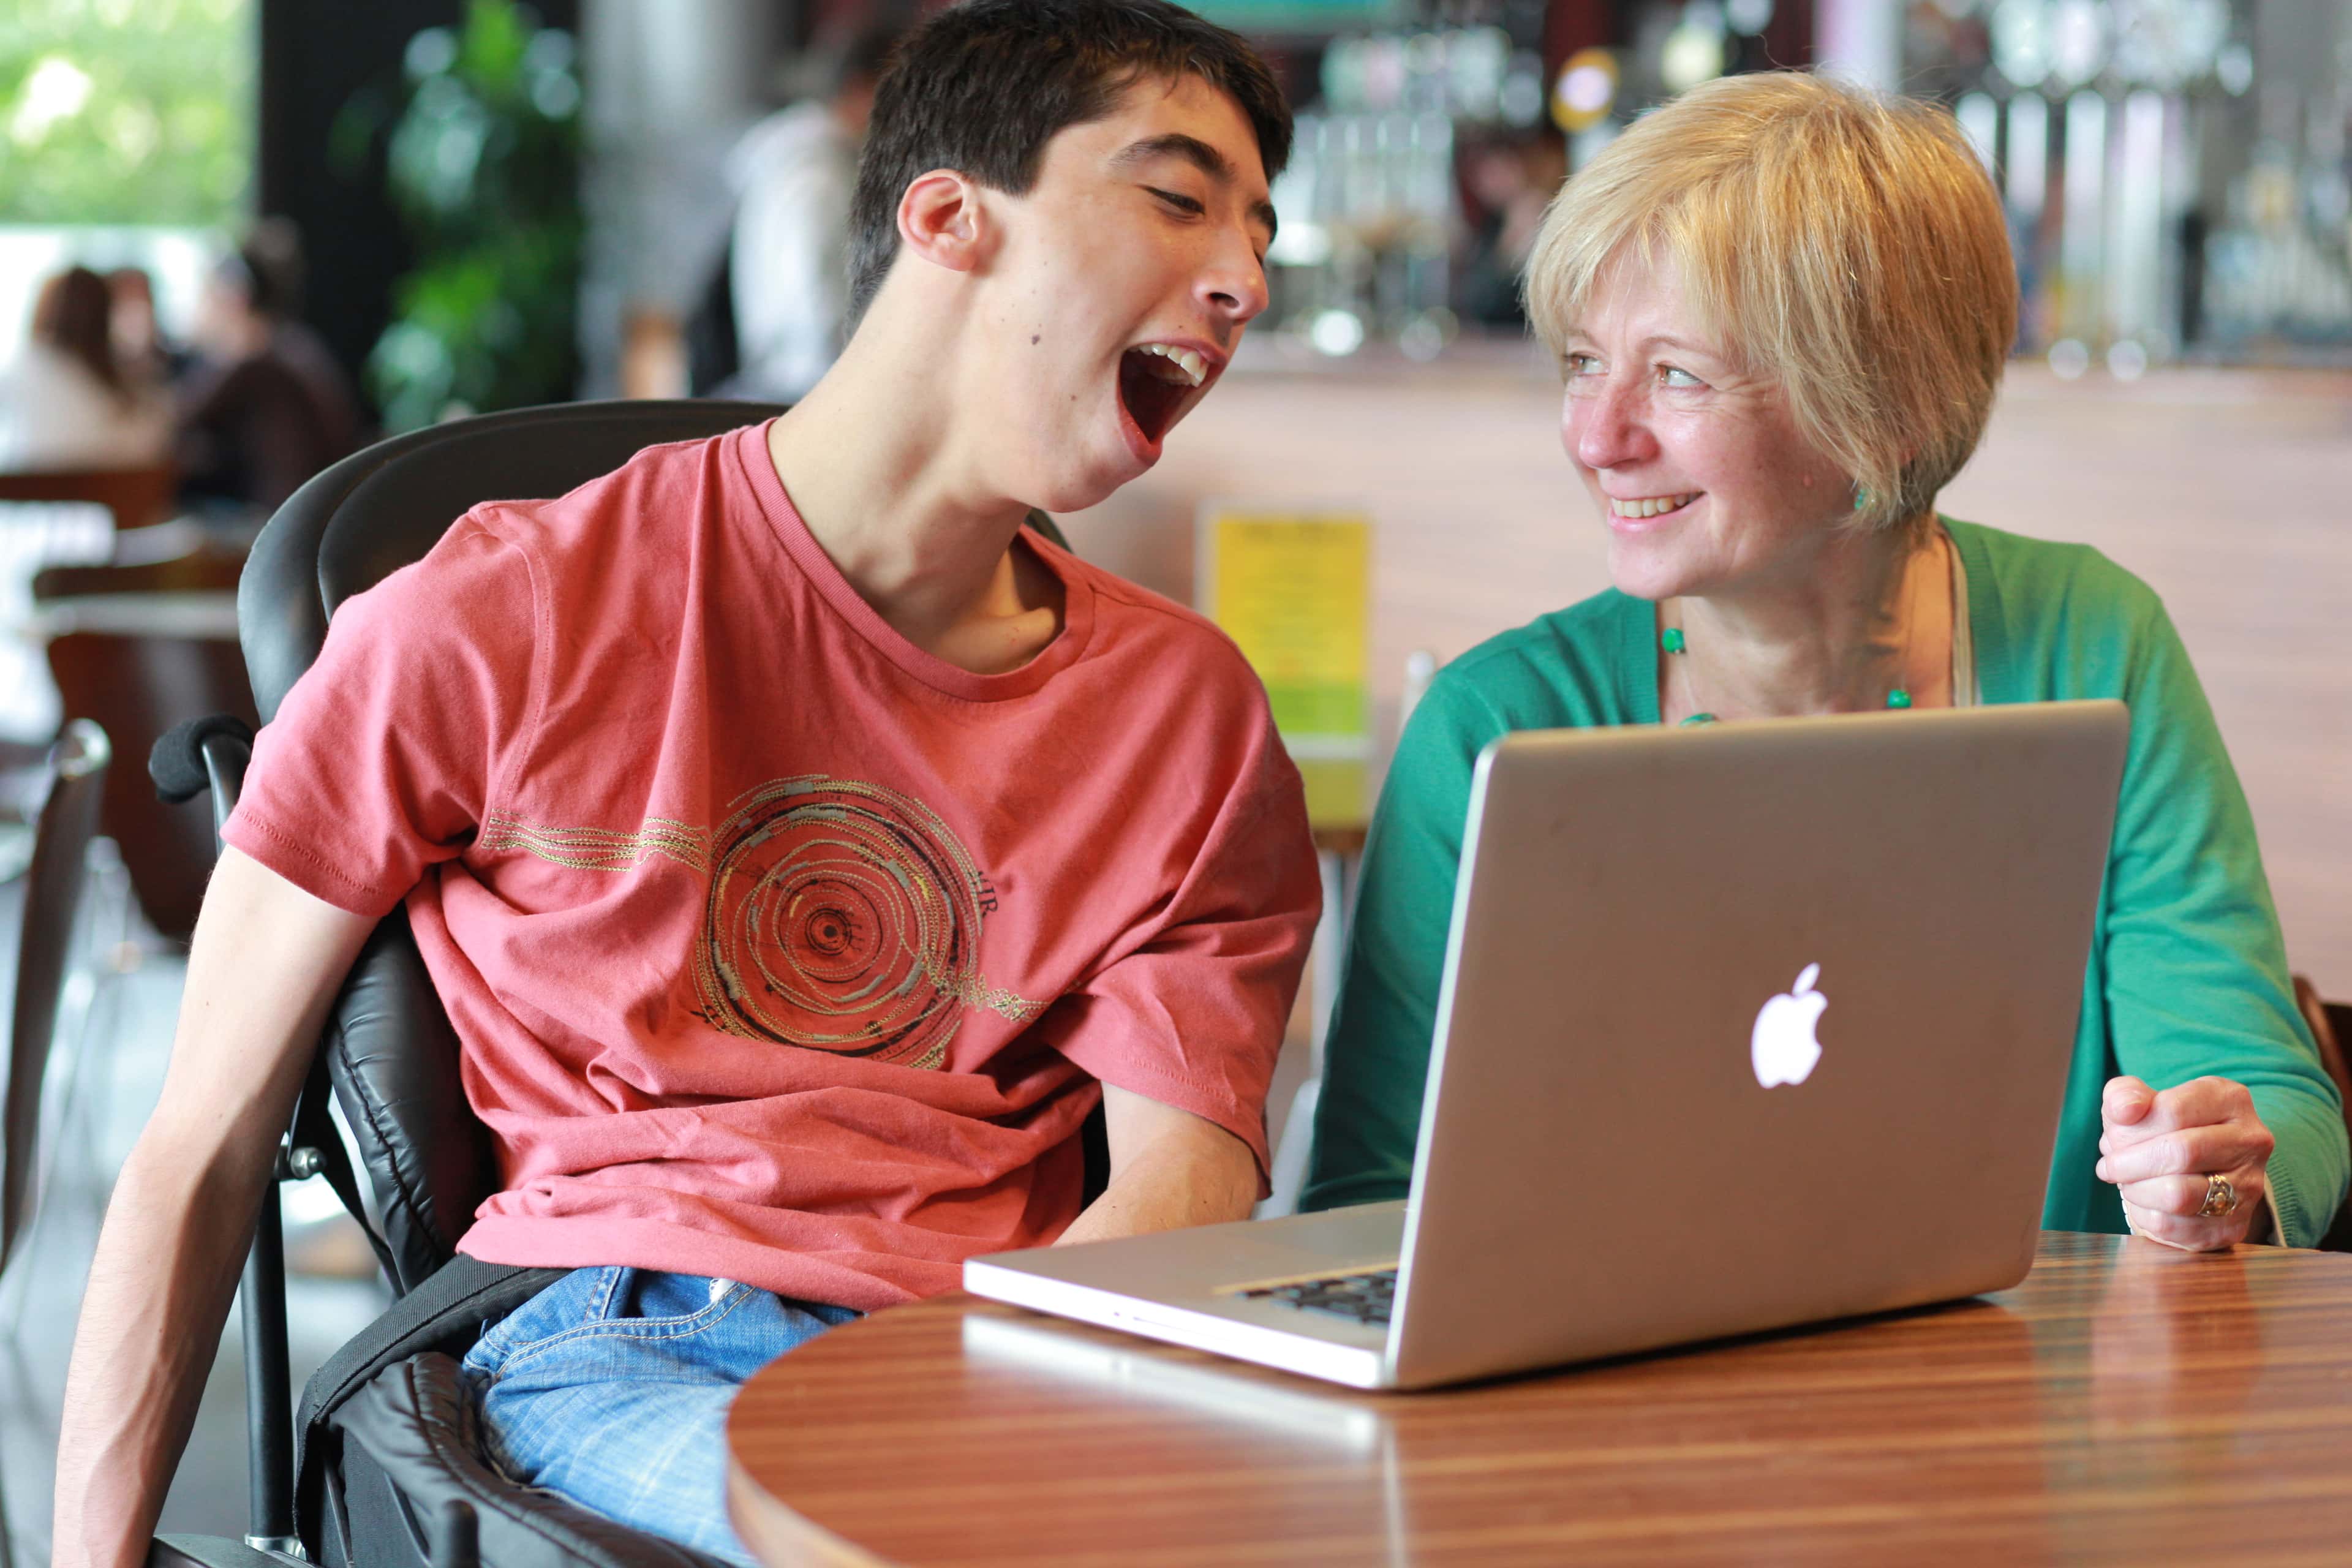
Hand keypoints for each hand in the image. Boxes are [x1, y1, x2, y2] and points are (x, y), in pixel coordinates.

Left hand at [2096, 1075, 2273, 1250]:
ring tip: (2127, 1183)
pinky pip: (2177, 1227)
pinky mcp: (2234, 1226)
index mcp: (2229, 1099)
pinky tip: (2143, 1203)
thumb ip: (2124, 1095)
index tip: (2111, 1140)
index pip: (2173, 1111)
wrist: (2193, 1170)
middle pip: (2181, 1153)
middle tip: (2110, 1166)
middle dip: (2130, 1163)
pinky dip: (2146, 1217)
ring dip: (2137, 1191)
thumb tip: (2124, 1110)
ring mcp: (2249, 1187)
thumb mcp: (2138, 1100)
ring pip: (2180, 1195)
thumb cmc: (2159, 1128)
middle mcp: (2250, 1141)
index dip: (2130, 1130)